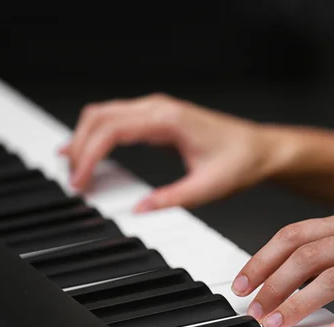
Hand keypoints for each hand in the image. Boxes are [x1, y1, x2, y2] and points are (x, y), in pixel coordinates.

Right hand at [60, 93, 289, 210]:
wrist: (260, 149)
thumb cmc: (240, 161)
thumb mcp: (207, 187)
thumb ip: (171, 199)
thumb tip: (139, 210)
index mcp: (168, 119)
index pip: (112, 130)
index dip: (89, 155)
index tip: (81, 181)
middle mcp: (159, 108)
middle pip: (100, 116)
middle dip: (80, 145)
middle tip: (73, 179)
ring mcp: (158, 110)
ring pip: (106, 114)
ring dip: (86, 138)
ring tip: (75, 168)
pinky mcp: (159, 118)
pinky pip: (119, 120)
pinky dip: (100, 136)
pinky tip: (93, 153)